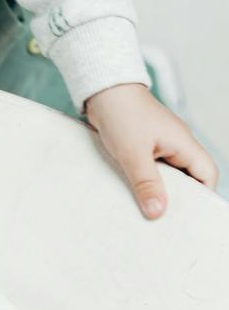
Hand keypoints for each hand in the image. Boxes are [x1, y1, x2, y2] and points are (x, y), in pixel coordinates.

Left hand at [85, 84, 217, 219]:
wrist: (103, 91)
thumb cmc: (122, 115)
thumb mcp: (133, 154)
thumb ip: (146, 183)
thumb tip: (157, 211)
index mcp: (184, 144)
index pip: (207, 174)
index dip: (202, 195)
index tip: (188, 215)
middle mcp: (177, 144)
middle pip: (189, 176)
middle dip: (178, 196)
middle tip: (163, 218)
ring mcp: (160, 144)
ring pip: (168, 173)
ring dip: (158, 188)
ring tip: (146, 209)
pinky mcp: (144, 144)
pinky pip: (151, 167)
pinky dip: (145, 179)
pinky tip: (132, 191)